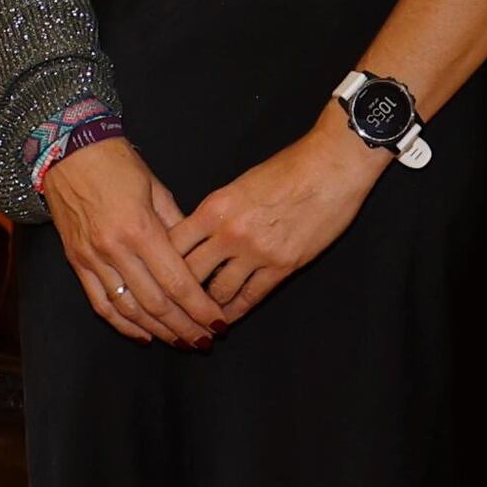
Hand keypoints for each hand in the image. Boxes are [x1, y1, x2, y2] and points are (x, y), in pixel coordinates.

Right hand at [40, 139, 222, 345]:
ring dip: (158, 331)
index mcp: (140, 228)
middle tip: (204, 340)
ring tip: (180, 341)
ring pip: (129, 310)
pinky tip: (144, 334)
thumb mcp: (156, 187)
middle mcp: (115, 249)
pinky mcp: (76, 262)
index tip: (218, 323)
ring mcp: (92, 259)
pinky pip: (101, 303)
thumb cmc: (117, 163)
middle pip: (156, 303)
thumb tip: (196, 257)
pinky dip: (123, 324)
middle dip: (184, 327)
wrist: (67, 151)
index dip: (199, 308)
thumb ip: (176, 226)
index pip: (177, 282)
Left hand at [173, 118, 386, 324]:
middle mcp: (230, 233)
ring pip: (217, 292)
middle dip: (176, 294)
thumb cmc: (290, 166)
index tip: (154, 276)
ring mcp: (256, 253)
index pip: (174, 244)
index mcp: (215, 207)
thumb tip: (202, 233)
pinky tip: (225, 320)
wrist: (332, 166)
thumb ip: (220, 211)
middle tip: (168, 308)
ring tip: (195, 319)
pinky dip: (234, 312)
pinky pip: (250, 298)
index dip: (160, 263)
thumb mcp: (242, 183)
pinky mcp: (282, 266)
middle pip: (188, 274)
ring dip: (204, 308)